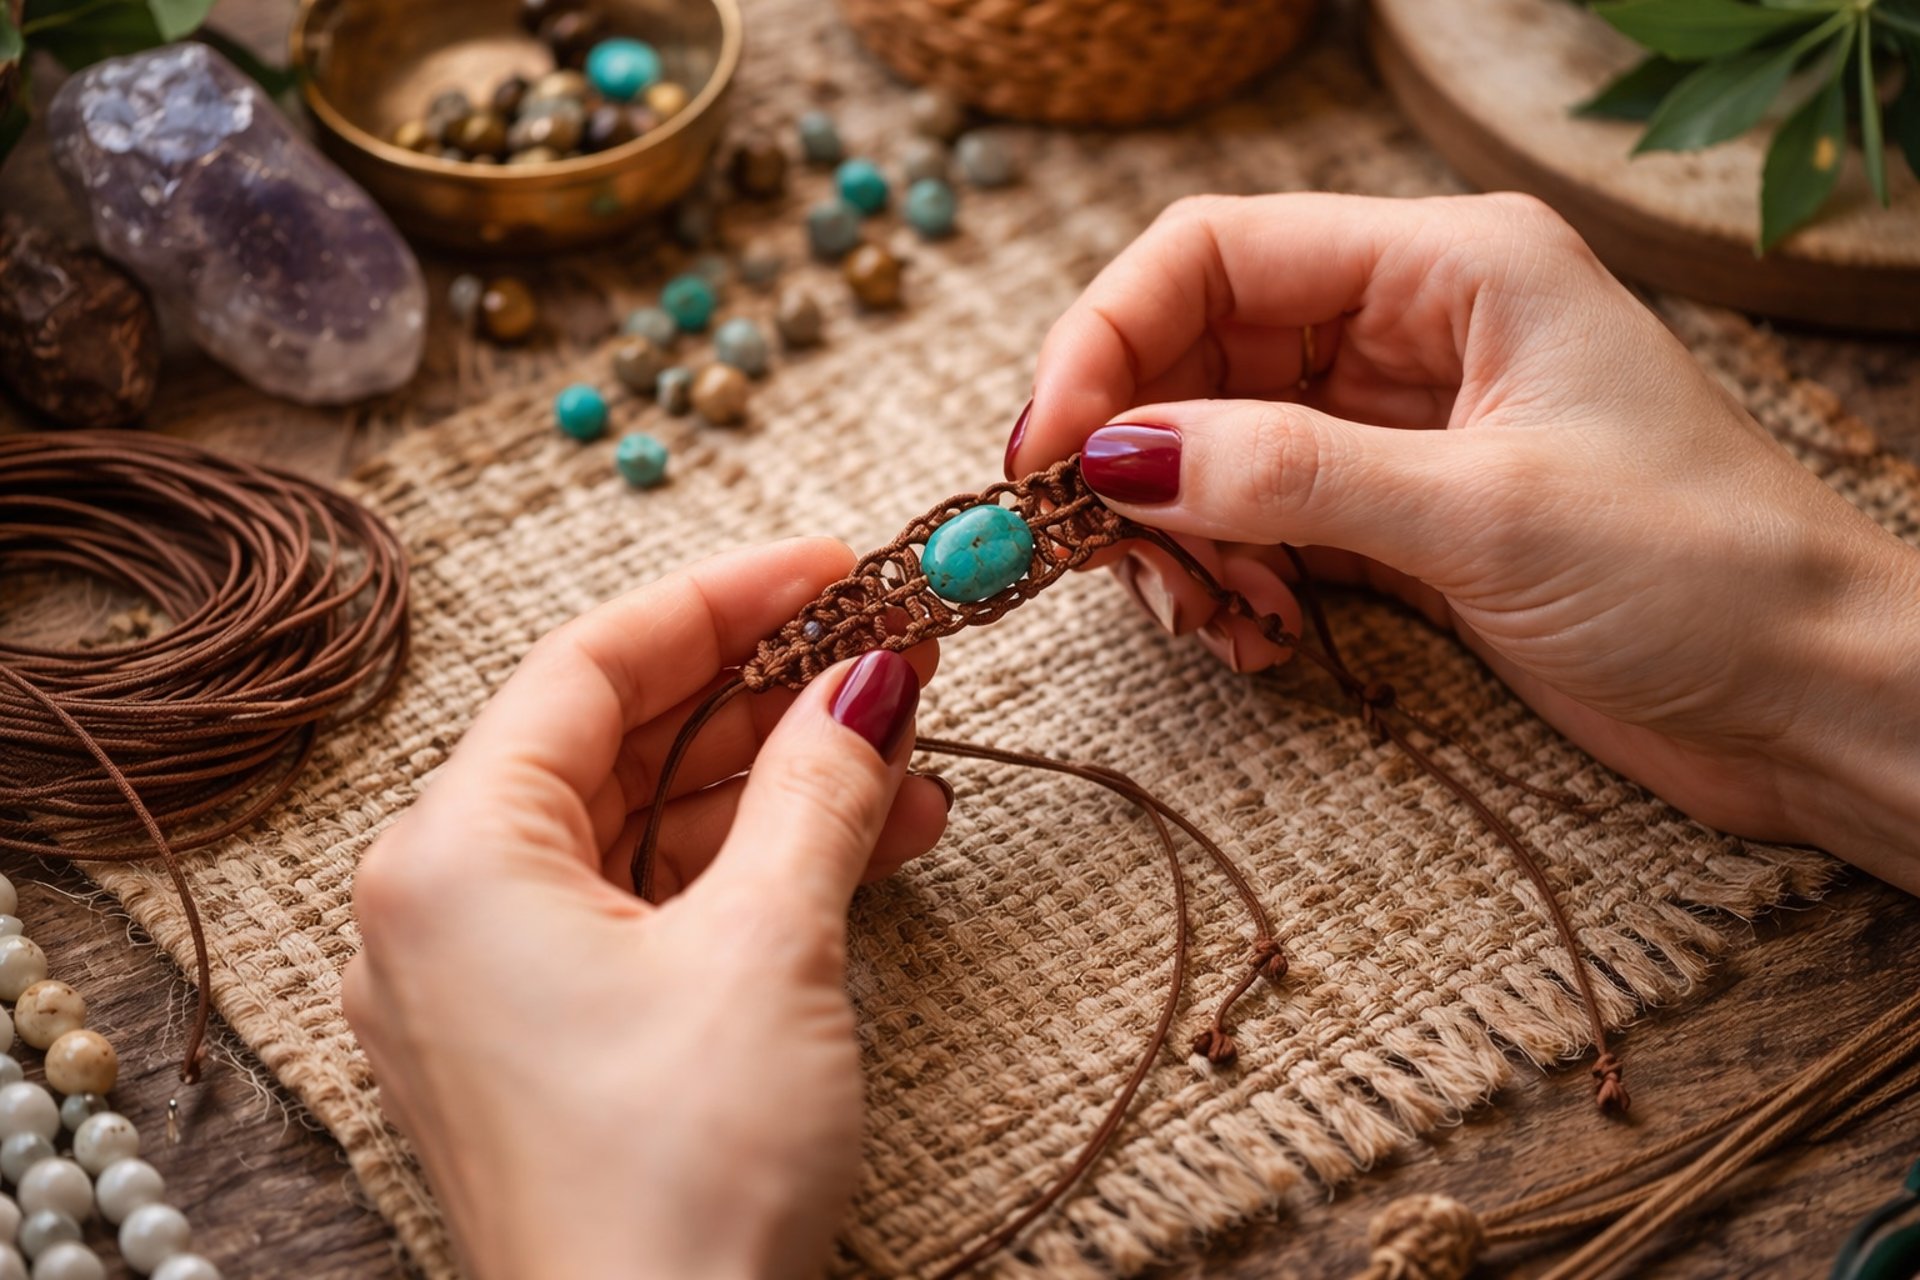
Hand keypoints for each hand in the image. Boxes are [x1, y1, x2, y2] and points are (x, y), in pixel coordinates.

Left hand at [344, 539, 946, 1279]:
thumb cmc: (679, 1179)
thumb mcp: (771, 948)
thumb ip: (820, 785)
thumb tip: (873, 673)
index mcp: (451, 856)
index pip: (590, 665)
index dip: (725, 597)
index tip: (835, 561)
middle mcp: (443, 906)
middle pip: (616, 740)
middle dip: (765, 694)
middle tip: (885, 650)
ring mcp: (489, 980)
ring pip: (643, 827)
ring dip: (777, 788)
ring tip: (910, 765)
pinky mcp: (545, 1041)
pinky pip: (646, 909)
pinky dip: (748, 872)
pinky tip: (863, 848)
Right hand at [1008, 192, 1919, 889]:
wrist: (1813, 693)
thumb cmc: (1701, 572)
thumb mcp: (1482, 514)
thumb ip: (1286, 474)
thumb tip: (1112, 460)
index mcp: (1448, 263)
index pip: (1215, 252)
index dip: (1106, 342)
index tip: (1045, 457)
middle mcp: (1411, 325)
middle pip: (1198, 355)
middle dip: (1138, 460)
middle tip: (1117, 565)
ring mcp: (1400, 423)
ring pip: (1217, 447)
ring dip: (1183, 537)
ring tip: (1216, 620)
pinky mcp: (1400, 514)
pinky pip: (1262, 522)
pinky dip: (1231, 577)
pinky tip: (1260, 638)